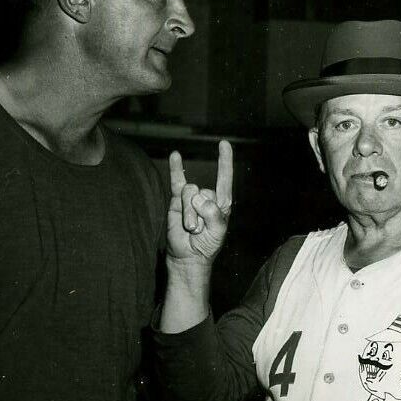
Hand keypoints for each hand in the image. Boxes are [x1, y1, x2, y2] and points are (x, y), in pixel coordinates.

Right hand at [166, 140, 232, 263]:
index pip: (225, 178)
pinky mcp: (176, 200)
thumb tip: (198, 198)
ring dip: (188, 214)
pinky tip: (176, 155)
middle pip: (203, 193)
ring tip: (190, 228)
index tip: (223, 144)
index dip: (225, 161)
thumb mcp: (217, 232)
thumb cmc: (207, 244)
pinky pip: (176, 181)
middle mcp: (207, 196)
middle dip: (199, 214)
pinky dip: (176, 169)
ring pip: (189, 193)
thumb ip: (212, 214)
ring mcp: (191, 197)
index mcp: (222, 202)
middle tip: (199, 231)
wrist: (188, 255)